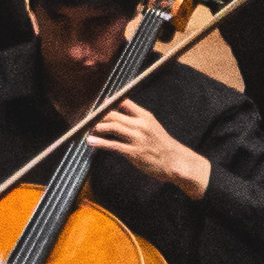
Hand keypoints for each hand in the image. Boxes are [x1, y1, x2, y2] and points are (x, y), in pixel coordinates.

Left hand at [88, 97, 211, 200]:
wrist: (175, 161)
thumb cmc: (162, 145)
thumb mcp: (153, 127)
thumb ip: (137, 120)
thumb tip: (119, 114)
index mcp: (146, 116)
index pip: (124, 103)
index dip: (109, 103)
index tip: (99, 105)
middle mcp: (141, 125)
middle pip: (114, 115)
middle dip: (99, 116)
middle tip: (89, 118)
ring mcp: (137, 139)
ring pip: (112, 128)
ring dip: (98, 127)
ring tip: (88, 129)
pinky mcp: (134, 152)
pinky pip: (113, 145)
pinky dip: (100, 142)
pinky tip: (91, 141)